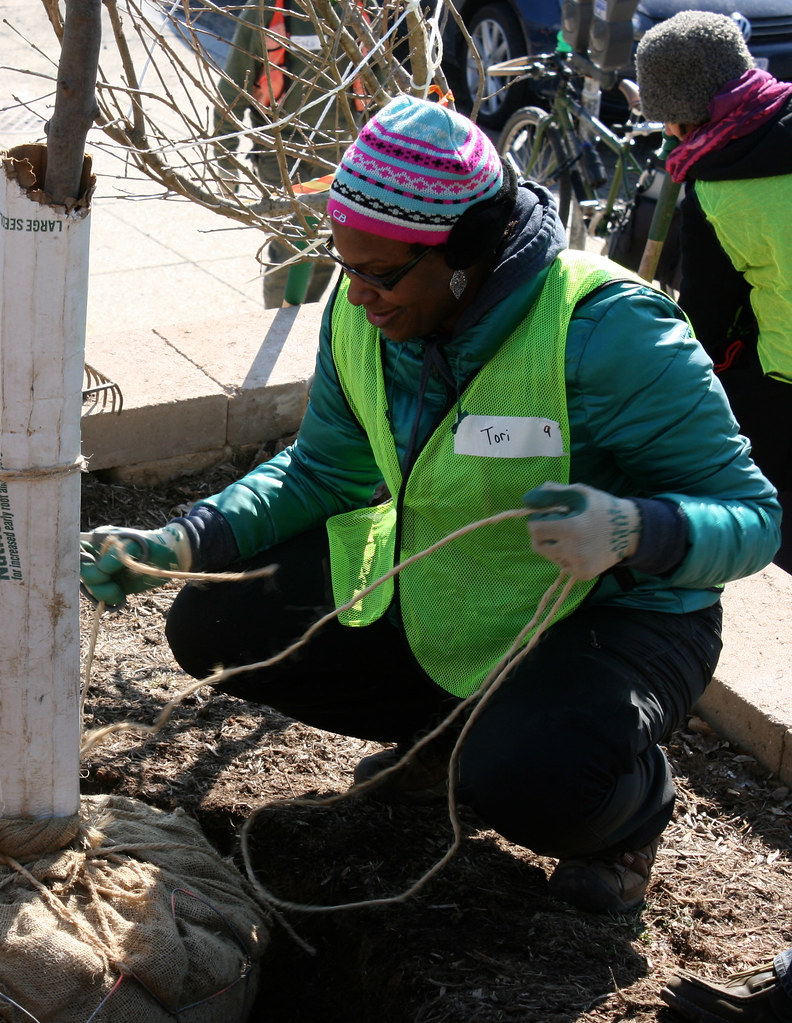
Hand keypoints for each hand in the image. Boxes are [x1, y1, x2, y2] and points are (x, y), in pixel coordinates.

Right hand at [79, 524, 191, 606]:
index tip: (93, 567)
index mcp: (98, 540)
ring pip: (89, 586)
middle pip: (80, 571)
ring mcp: (102, 572)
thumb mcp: (139, 545)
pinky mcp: (110, 585)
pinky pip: (99, 596)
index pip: (76, 548)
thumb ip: (118, 553)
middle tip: (111, 582)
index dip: (78, 560)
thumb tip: (101, 566)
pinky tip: (120, 598)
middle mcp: (96, 556)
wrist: (170, 558)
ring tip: (119, 593)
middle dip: (93, 580)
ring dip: (102, 592)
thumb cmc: (155, 545)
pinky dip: (107, 599)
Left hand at [522, 483, 640, 579]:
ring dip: (556, 546)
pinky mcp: (583, 574)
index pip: (534, 529)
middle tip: (559, 527)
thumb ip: (551, 493)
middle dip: (543, 535)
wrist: (631, 530)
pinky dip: (568, 557)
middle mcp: (573, 550)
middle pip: (538, 546)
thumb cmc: (601, 507)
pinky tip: (583, 548)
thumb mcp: (578, 492)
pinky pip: (564, 566)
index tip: (550, 516)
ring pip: (551, 556)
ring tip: (576, 536)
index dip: (538, 520)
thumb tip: (526, 500)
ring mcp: (578, 565)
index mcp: (570, 528)